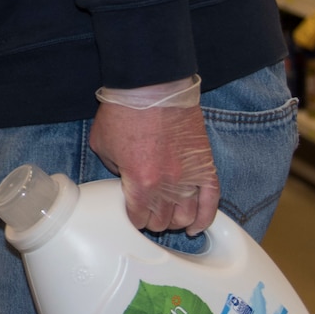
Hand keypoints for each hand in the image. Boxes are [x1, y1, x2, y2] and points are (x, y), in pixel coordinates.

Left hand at [88, 88, 221, 234]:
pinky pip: (211, 201)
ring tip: (169, 218)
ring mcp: (189, 176)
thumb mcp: (103, 144)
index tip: (131, 216)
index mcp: (140, 182)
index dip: (133, 218)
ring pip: (186, 215)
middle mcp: (167, 185)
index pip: (138, 217)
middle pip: (163, 221)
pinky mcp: (205, 166)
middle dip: (153, 221)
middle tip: (148, 214)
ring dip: (176, 221)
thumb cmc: (125, 111)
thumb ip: (114, 168)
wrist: (152, 87)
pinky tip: (197, 226)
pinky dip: (206, 217)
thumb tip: (124, 178)